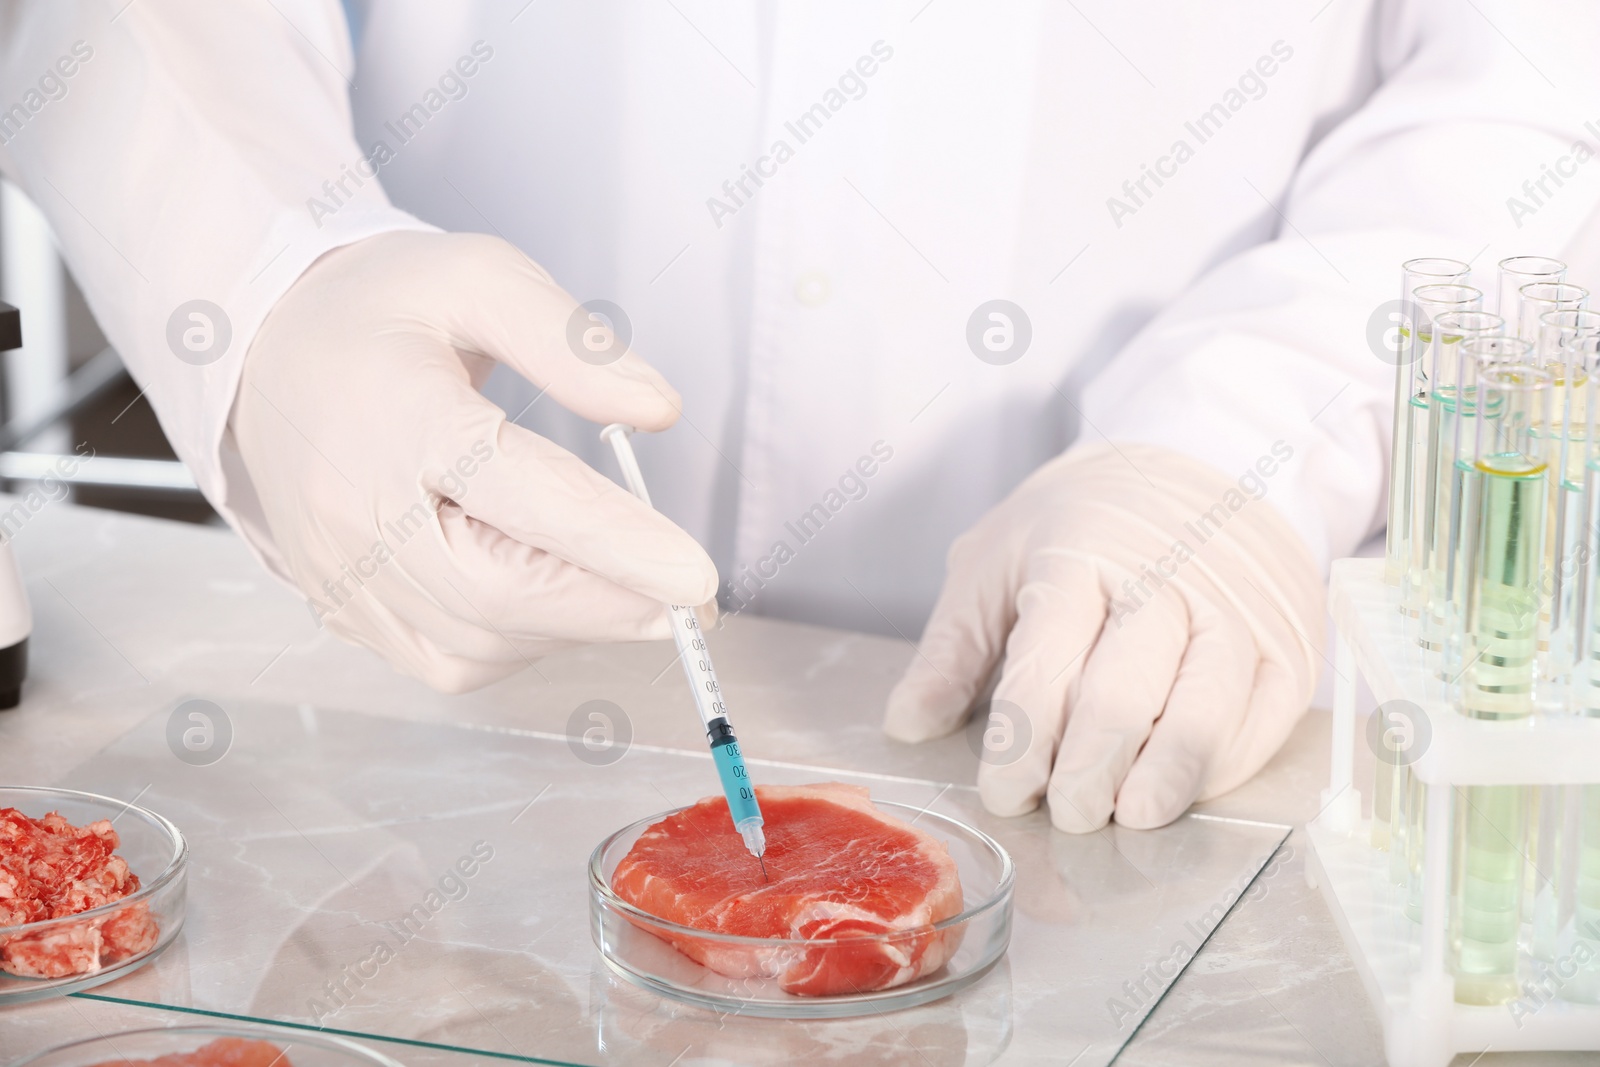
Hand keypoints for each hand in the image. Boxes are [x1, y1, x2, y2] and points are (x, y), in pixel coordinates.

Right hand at [230, 231, 716, 691]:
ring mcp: (345, 573)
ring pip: (477, 642)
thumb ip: (572, 343)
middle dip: (608, 605)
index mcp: (398, 418)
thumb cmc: (378, 311)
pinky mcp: (346, 610)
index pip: (520, 495)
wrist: (261, 349)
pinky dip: (517, 643)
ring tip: (615, 578)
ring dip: (566, 625)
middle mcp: (358, 511)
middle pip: (498, 592)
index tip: (694, 578)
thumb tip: (657, 408)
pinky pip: (447, 661)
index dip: (615, 543)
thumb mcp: (478, 277)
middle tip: (686, 599)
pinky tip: (547, 596)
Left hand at [883, 442, 1322, 831]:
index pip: (1045, 667)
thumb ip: (953, 647)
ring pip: (1202, 714)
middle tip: (1066, 814)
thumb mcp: (995, 558)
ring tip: (1127, 815)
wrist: (1197, 460)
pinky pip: (1259, 721)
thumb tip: (907, 725)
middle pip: (1123, 697)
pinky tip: (1179, 787)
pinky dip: (1218, 767)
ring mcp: (1235, 611)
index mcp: (1078, 556)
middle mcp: (1164, 579)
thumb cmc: (1081, 522)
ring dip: (1160, 779)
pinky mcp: (1287, 642)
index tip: (1004, 792)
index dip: (1021, 745)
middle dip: (1086, 773)